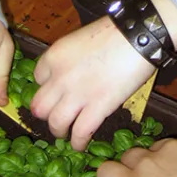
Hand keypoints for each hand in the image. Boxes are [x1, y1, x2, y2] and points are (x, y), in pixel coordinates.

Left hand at [30, 16, 153, 150]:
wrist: (138, 35)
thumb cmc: (117, 31)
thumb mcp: (83, 38)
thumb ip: (73, 57)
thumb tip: (80, 70)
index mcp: (54, 56)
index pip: (38, 78)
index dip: (48, 86)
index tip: (58, 90)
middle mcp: (59, 78)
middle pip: (39, 105)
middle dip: (46, 114)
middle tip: (56, 116)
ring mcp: (77, 94)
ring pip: (55, 122)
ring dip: (59, 131)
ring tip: (66, 134)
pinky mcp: (97, 107)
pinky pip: (80, 132)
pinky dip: (78, 142)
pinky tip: (80, 145)